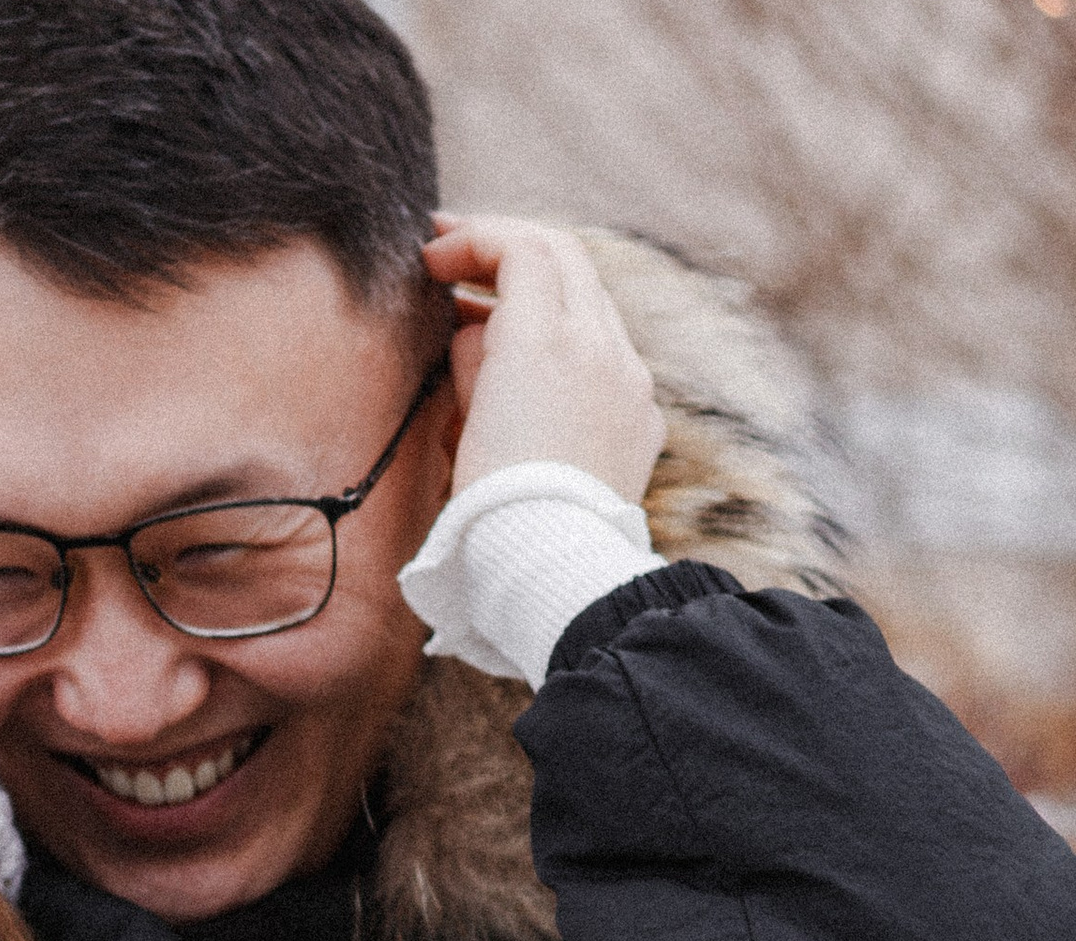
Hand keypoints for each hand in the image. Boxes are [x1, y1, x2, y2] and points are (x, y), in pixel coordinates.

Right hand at [423, 216, 664, 505]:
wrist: (551, 567)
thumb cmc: (495, 504)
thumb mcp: (464, 421)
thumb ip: (472, 359)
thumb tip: (475, 334)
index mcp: (546, 338)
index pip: (521, 249)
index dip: (473, 239)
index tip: (433, 258)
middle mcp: (599, 345)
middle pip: (564, 258)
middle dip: (508, 249)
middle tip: (459, 260)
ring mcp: (629, 379)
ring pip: (590, 302)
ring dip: (541, 296)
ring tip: (491, 320)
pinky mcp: (642, 417)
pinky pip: (609, 356)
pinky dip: (570, 344)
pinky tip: (537, 375)